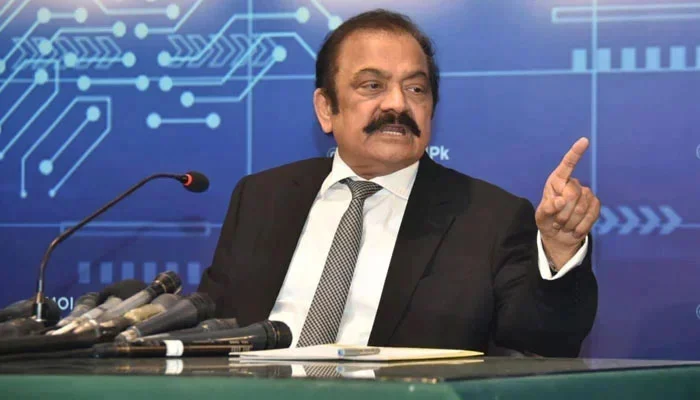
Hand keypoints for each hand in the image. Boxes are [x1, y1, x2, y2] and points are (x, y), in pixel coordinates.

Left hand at [535, 137, 600, 269]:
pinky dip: (580, 227)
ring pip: (582, 208)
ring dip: (570, 222)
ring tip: (563, 226)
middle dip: (563, 213)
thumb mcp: (541, 216)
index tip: (584, 141)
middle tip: (557, 222)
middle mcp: (573, 184)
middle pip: (572, 194)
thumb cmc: (547, 221)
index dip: (575, 153)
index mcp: (557, 181)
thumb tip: (560, 201)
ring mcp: (587, 194)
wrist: (559, 236)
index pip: (567, 165)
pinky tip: (574, 230)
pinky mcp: (596, 205)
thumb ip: (547, 209)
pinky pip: (591, 216)